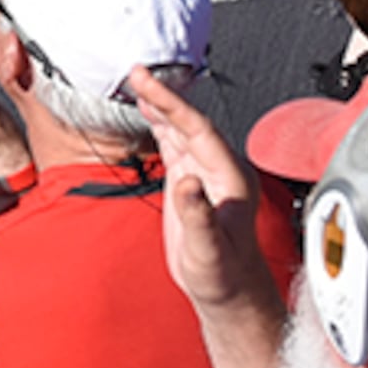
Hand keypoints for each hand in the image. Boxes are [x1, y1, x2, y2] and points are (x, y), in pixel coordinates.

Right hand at [129, 66, 291, 367]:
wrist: (229, 294)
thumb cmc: (225, 276)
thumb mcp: (210, 251)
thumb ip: (199, 216)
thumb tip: (187, 182)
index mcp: (231, 180)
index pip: (199, 129)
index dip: (173, 104)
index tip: (147, 84)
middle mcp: (221, 171)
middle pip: (190, 121)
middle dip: (163, 95)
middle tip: (136, 72)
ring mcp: (206, 175)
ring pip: (182, 129)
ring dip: (160, 105)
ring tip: (137, 83)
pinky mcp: (192, 182)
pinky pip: (175, 143)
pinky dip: (158, 123)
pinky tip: (146, 111)